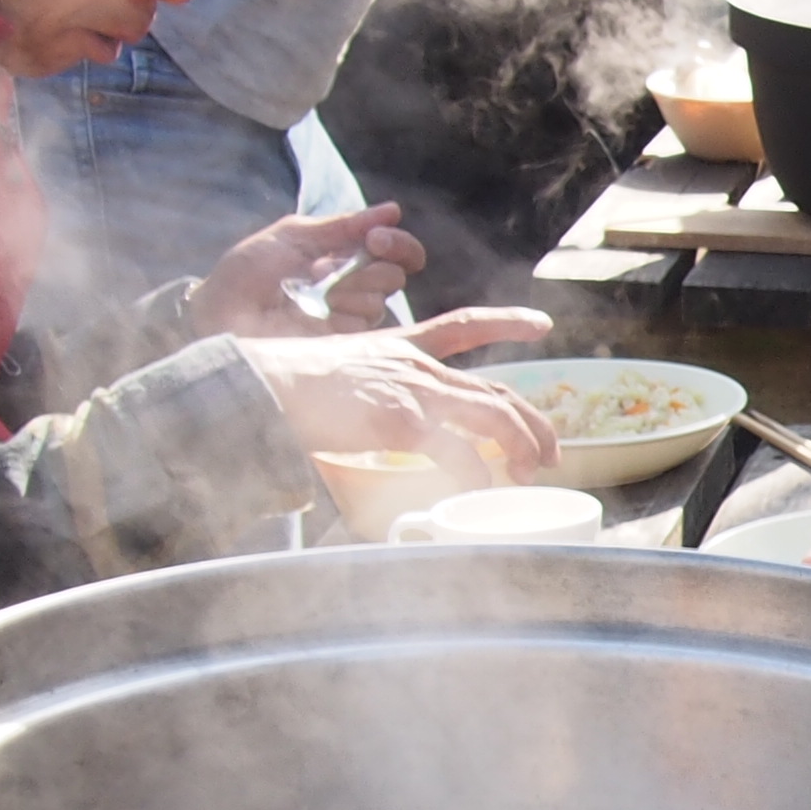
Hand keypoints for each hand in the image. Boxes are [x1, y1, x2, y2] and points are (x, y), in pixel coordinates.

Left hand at [195, 204, 422, 336]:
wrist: (220, 312)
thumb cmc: (248, 272)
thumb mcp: (292, 236)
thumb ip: (343, 225)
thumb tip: (392, 210)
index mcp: (344, 257)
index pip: (396, 252)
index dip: (397, 244)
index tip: (375, 239)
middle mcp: (352, 289)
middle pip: (394, 276)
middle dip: (366, 268)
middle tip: (323, 268)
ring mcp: (347, 320)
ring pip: (379, 302)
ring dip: (343, 290)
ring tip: (306, 289)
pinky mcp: (341, 347)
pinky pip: (364, 327)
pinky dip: (340, 313)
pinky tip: (312, 310)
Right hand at [247, 308, 558, 479]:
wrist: (260, 386)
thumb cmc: (286, 389)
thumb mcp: (340, 380)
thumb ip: (365, 400)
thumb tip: (375, 434)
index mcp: (401, 350)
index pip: (463, 327)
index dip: (506, 323)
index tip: (540, 324)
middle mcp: (415, 367)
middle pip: (494, 390)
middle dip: (532, 421)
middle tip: (550, 450)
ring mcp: (412, 393)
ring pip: (492, 415)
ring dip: (521, 445)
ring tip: (531, 471)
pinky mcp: (401, 422)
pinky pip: (458, 451)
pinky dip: (477, 472)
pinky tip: (482, 486)